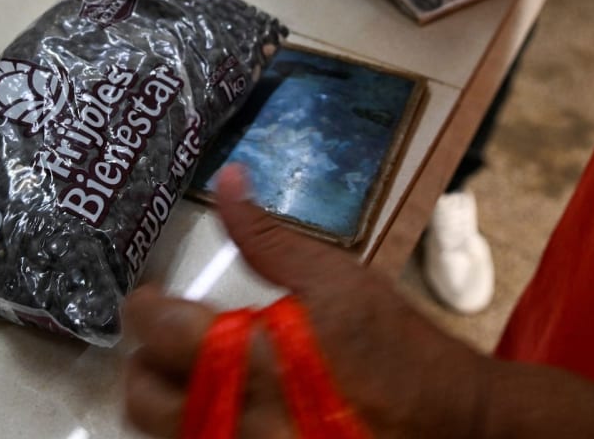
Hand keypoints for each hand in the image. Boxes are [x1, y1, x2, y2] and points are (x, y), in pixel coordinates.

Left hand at [124, 165, 486, 437]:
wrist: (450, 424)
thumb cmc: (395, 348)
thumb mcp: (336, 279)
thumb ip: (267, 236)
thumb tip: (227, 181)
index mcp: (248, 360)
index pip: (156, 332)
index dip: (142, 307)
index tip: (151, 296)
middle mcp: (237, 420)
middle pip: (142, 401)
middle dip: (144, 362)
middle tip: (167, 338)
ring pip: (165, 435)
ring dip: (168, 401)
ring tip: (194, 373)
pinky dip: (201, 428)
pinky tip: (227, 407)